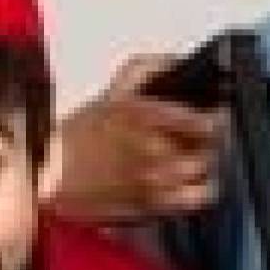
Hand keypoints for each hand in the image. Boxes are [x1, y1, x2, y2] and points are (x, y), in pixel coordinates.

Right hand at [48, 55, 229, 223]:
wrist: (52, 172)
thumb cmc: (81, 132)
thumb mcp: (116, 89)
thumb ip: (152, 67)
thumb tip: (182, 61)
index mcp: (148, 117)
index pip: (209, 124)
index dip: (218, 120)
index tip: (215, 118)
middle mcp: (156, 152)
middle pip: (211, 153)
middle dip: (208, 146)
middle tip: (197, 141)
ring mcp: (156, 183)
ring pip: (205, 180)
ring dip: (202, 170)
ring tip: (188, 163)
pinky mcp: (153, 208)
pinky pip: (193, 202)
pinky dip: (194, 193)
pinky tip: (181, 184)